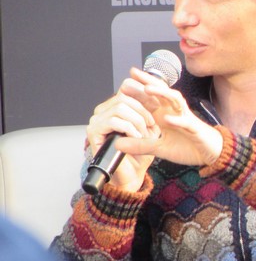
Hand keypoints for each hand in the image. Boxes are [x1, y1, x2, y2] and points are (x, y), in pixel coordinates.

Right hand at [87, 75, 160, 192]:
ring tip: (144, 134)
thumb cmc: (141, 152)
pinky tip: (137, 137)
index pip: (127, 85)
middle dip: (143, 111)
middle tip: (151, 126)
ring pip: (121, 107)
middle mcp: (104, 110)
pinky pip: (114, 120)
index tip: (158, 102)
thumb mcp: (151, 125)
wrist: (132, 175)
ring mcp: (96, 120)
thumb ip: (150, 108)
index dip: (144, 91)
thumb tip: (154, 86)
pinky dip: (129, 128)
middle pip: (125, 95)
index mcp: (116, 105)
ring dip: (137, 121)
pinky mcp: (93, 131)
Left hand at [112, 67, 222, 167]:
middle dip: (148, 82)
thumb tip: (117, 144)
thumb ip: (139, 145)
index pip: (150, 99)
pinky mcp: (194, 128)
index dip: (138, 91)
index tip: (122, 84)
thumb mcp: (159, 148)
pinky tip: (168, 119)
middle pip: (161, 92)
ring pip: (174, 100)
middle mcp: (174, 112)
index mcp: (164, 115)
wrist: (209, 153)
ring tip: (148, 89)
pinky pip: (186, 122)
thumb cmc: (187, 147)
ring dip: (162, 93)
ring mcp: (185, 118)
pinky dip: (177, 120)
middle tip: (133, 74)